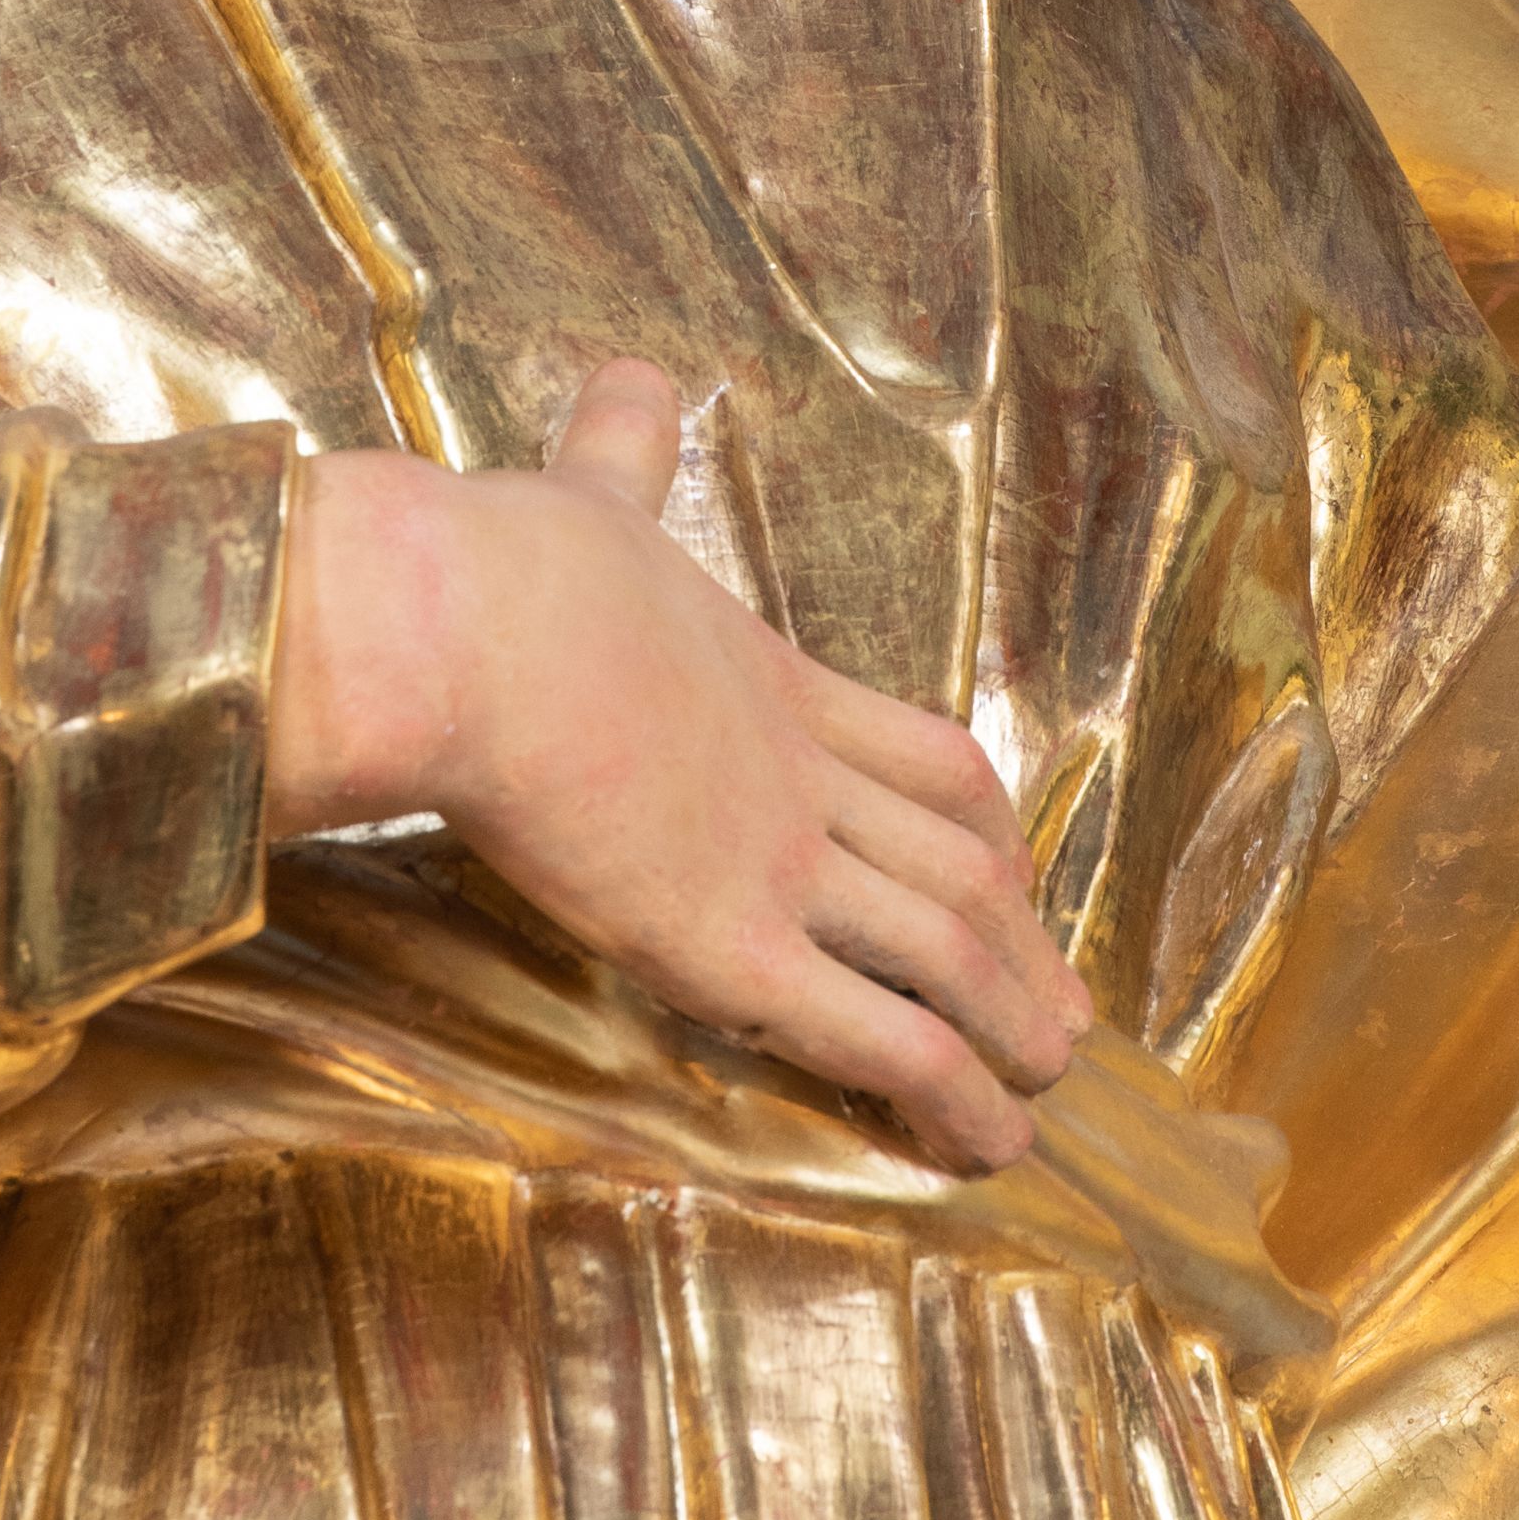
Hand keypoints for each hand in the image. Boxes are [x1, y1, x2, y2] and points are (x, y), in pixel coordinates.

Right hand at [267, 358, 1089, 1172]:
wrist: (455, 628)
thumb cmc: (499, 569)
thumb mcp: (587, 494)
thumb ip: (619, 453)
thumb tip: (628, 375)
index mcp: (770, 679)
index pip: (921, 755)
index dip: (981, 824)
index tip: (1013, 869)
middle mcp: (797, 773)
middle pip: (956, 860)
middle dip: (1019, 940)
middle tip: (1063, 1010)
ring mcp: (774, 860)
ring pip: (947, 950)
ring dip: (1008, 1026)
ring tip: (1045, 1090)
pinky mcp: (727, 944)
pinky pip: (880, 1035)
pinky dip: (951, 1097)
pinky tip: (985, 1144)